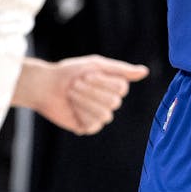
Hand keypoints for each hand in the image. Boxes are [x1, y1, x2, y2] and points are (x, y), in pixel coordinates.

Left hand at [29, 56, 148, 135]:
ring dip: (84, 101)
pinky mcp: (88, 126)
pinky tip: (71, 107)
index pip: (121, 88)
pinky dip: (80, 112)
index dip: (102, 82)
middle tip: (75, 84)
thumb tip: (145, 71)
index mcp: (113, 86)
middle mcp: (109, 101)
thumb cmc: (70, 72)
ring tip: (71, 93)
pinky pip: (93, 124)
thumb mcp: (95, 65)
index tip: (86, 74)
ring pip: (105, 114)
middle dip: (91, 91)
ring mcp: (100, 115)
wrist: (45, 86)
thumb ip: (120, 70)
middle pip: (114, 102)